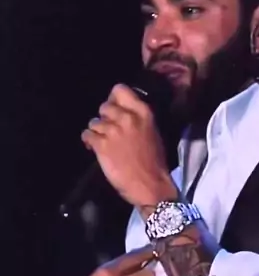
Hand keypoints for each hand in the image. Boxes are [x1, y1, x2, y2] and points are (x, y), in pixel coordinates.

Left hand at [81, 84, 171, 205]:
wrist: (150, 186)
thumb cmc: (155, 163)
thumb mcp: (152, 132)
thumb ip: (137, 119)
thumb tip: (123, 113)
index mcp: (143, 113)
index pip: (120, 90)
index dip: (114, 99)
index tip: (115, 109)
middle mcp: (127, 118)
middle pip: (104, 106)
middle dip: (105, 118)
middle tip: (109, 130)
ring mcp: (113, 131)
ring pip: (94, 122)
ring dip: (97, 132)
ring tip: (104, 143)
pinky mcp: (101, 145)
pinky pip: (87, 135)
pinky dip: (89, 141)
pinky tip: (96, 149)